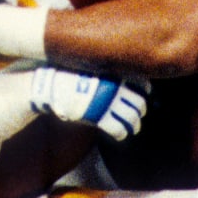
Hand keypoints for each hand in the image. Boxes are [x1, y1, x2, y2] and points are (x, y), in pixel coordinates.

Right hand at [30, 67, 146, 140]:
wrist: (52, 84)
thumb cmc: (70, 71)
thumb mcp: (91, 62)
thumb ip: (106, 67)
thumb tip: (117, 67)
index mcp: (116, 72)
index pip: (141, 83)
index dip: (145, 90)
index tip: (145, 93)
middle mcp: (116, 87)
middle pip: (139, 103)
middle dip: (141, 110)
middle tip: (139, 113)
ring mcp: (109, 103)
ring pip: (131, 118)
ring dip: (134, 125)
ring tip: (134, 128)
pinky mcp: (99, 118)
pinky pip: (117, 130)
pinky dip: (121, 134)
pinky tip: (120, 135)